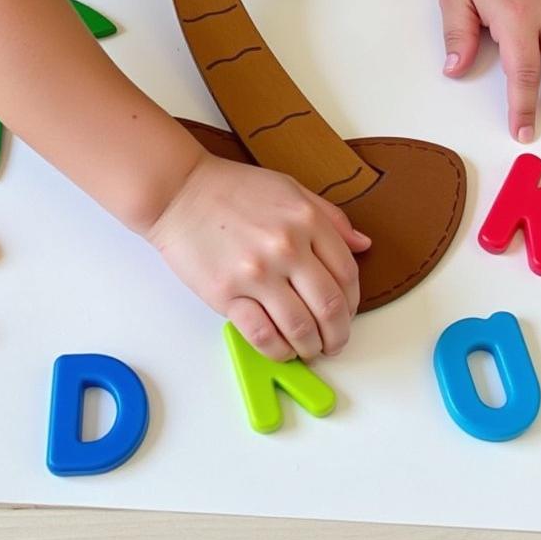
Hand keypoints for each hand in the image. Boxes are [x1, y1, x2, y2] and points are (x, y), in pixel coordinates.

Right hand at [146, 153, 369, 360]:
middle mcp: (287, 247)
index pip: (347, 274)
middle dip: (338, 334)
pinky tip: (281, 349)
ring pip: (301, 328)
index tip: (346, 313)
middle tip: (334, 342)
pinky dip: (279, 351)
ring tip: (309, 349)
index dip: (353, 302)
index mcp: (306, 220)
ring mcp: (257, 273)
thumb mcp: (290, 189)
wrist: (178, 190)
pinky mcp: (227, 294)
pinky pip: (263, 336)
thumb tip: (362, 244)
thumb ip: (329, 216)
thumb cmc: (231, 189)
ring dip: (312, 348)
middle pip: (330, 307)